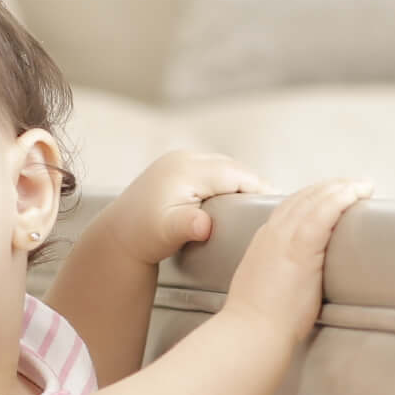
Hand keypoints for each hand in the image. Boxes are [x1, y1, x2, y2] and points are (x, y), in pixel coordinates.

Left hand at [112, 151, 264, 266]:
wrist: (118, 235)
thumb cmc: (143, 236)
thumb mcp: (166, 233)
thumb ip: (187, 226)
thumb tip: (203, 225)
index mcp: (186, 171)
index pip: (235, 175)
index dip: (259, 188)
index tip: (276, 204)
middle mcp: (184, 158)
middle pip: (233, 167)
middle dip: (254, 185)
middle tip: (273, 206)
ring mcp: (180, 159)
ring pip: (224, 166)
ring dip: (241, 182)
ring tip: (257, 203)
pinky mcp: (178, 166)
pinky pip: (213, 169)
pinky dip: (227, 181)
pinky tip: (235, 198)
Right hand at [225, 177, 375, 338]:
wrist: (252, 332)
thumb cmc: (259, 321)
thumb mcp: (264, 286)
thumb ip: (279, 273)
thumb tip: (297, 279)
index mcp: (264, 241)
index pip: (290, 207)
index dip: (313, 197)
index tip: (332, 195)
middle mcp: (273, 233)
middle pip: (303, 196)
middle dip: (331, 186)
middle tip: (354, 185)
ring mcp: (285, 237)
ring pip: (315, 198)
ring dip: (341, 187)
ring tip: (362, 186)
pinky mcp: (301, 247)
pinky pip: (324, 212)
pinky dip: (341, 198)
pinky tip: (356, 193)